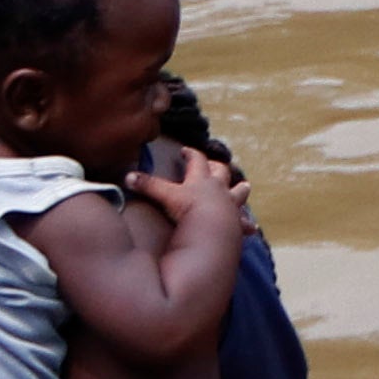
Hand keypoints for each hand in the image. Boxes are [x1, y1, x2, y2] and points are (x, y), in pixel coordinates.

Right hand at [128, 140, 250, 267]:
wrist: (214, 228)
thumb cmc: (190, 209)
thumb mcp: (166, 195)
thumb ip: (148, 186)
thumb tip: (127, 177)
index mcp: (201, 180)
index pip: (197, 160)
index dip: (191, 154)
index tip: (186, 150)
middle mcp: (219, 189)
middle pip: (222, 172)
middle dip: (217, 167)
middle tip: (214, 164)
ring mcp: (231, 204)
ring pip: (239, 191)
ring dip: (239, 189)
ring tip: (243, 186)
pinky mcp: (237, 222)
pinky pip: (244, 222)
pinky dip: (246, 223)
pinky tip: (251, 227)